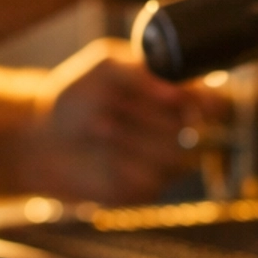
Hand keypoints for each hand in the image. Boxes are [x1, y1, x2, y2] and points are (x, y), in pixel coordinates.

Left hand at [19, 36, 202, 205]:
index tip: (180, 98)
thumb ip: (139, 71)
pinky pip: (151, 178)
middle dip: (147, 114)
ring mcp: (163, 164)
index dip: (206, 102)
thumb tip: (174, 91)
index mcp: (176, 96)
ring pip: (173, 155)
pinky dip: (122, 163)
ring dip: (132, 138)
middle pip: (190, 128)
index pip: (213, 102)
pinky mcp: (146, 190)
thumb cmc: (78, 97)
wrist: (43, 138)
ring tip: (101, 126)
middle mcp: (176, 131)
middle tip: (115, 105)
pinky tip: (101, 153)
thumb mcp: (105, 67)